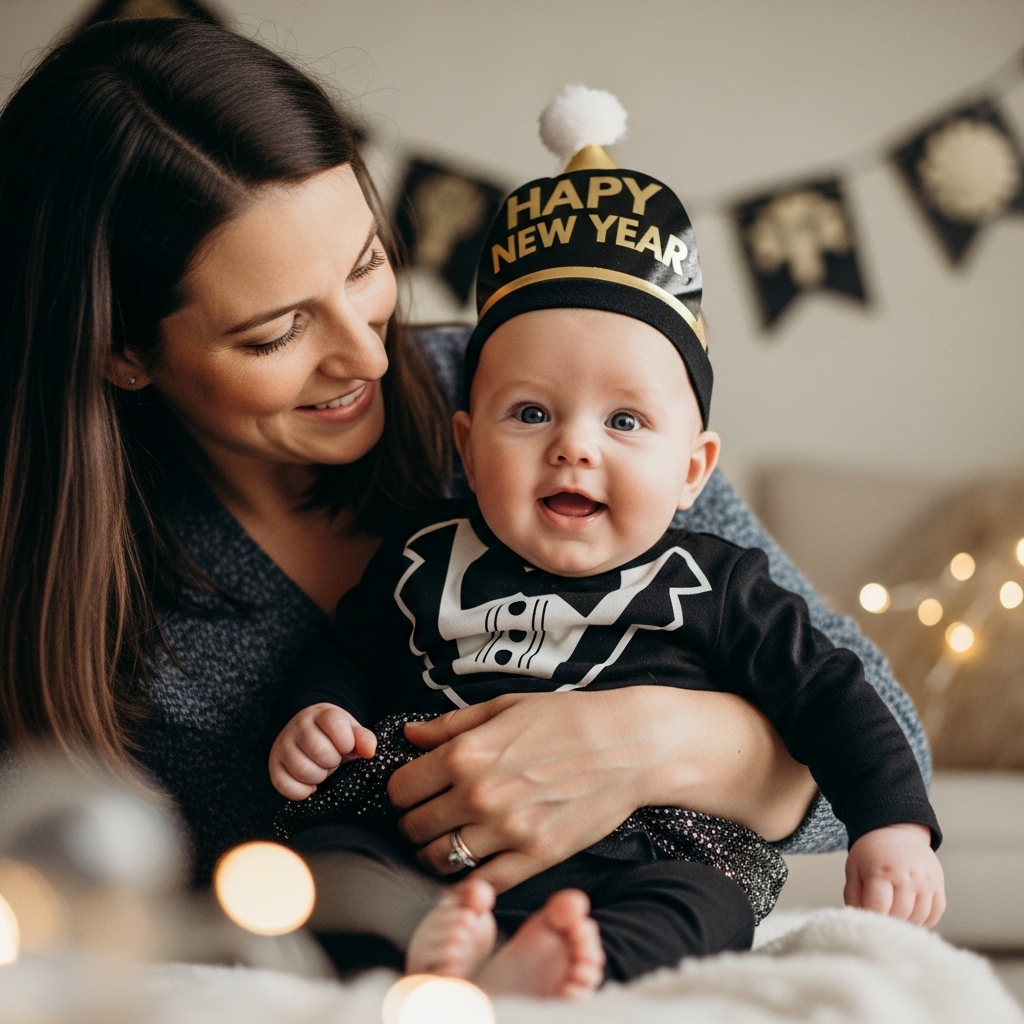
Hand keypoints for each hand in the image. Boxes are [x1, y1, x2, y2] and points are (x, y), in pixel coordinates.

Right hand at [269, 703, 376, 799]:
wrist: (307, 734)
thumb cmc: (334, 736)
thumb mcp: (351, 732)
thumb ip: (364, 739)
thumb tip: (370, 751)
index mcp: (322, 714)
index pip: (335, 725)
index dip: (347, 742)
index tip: (346, 747)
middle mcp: (298, 726)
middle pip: (319, 751)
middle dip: (332, 761)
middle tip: (332, 760)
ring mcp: (283, 745)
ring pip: (303, 770)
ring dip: (318, 776)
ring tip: (321, 769)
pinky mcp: (273, 765)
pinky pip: (286, 786)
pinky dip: (302, 791)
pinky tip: (310, 783)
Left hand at [386, 687, 813, 893]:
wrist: (630, 744)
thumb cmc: (568, 718)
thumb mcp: (505, 707)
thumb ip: (450, 725)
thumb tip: (409, 736)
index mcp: (466, 753)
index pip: (400, 789)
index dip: (401, 790)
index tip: (414, 790)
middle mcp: (480, 795)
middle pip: (412, 827)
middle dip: (414, 821)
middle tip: (430, 814)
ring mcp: (508, 831)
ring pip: (439, 859)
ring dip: (436, 851)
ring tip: (451, 837)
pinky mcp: (537, 857)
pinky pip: (482, 884)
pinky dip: (469, 880)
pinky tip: (475, 863)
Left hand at [844, 823, 944, 926]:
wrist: (895, 831)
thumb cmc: (871, 854)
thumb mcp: (854, 869)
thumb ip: (853, 896)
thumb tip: (859, 919)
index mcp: (881, 871)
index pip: (879, 907)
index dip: (873, 917)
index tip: (868, 919)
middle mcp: (907, 876)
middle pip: (900, 914)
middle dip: (888, 920)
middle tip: (881, 917)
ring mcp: (925, 881)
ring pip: (919, 917)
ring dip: (905, 922)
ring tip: (894, 915)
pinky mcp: (938, 884)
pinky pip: (935, 913)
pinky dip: (923, 920)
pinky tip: (910, 915)